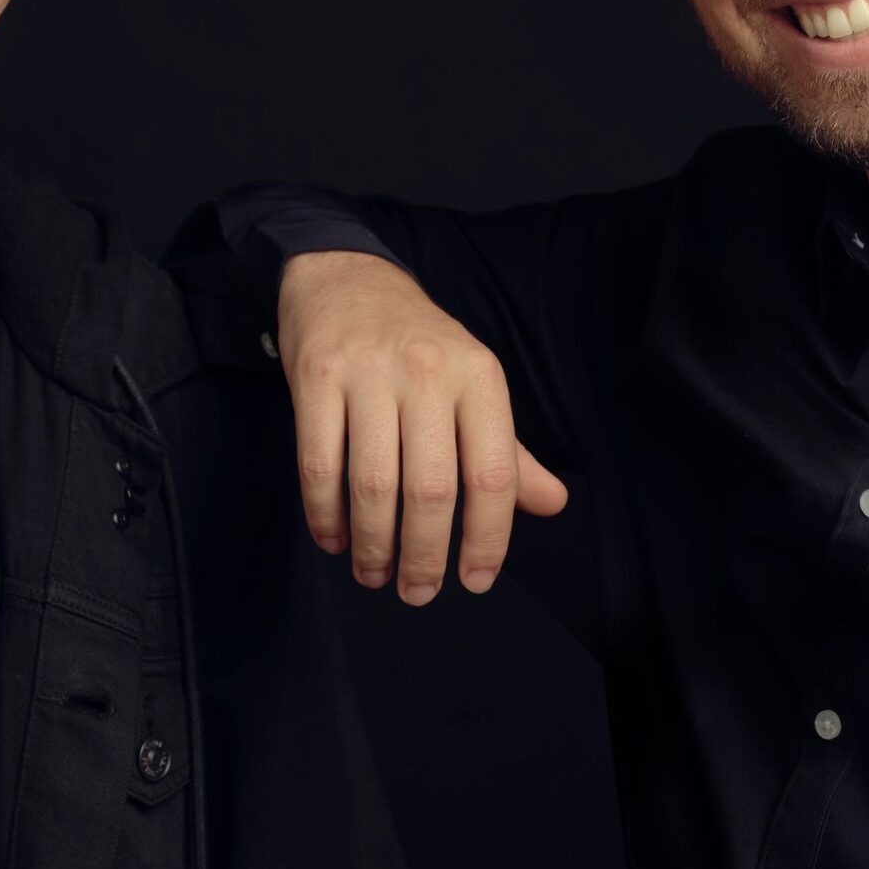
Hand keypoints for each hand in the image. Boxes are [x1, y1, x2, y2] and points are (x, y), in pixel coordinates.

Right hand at [277, 250, 569, 603]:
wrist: (344, 276)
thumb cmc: (419, 343)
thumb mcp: (473, 383)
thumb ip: (508, 451)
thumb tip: (553, 505)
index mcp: (479, 377)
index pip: (493, 474)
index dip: (487, 538)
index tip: (474, 580)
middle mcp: (428, 372)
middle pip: (431, 488)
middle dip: (424, 555)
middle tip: (417, 592)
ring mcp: (368, 373)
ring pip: (373, 483)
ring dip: (372, 544)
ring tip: (374, 574)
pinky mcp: (315, 377)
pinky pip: (319, 465)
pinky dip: (325, 515)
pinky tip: (334, 540)